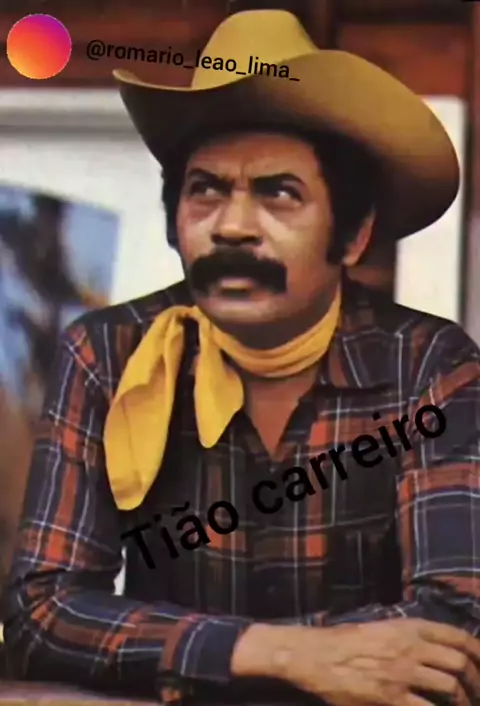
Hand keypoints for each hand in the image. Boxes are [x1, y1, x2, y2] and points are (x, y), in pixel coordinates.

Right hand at [231, 619, 479, 705]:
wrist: (317, 655)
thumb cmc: (348, 641)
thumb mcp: (383, 627)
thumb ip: (411, 636)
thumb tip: (441, 651)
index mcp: (409, 627)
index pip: (458, 637)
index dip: (479, 653)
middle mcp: (409, 647)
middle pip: (459, 664)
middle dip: (476, 682)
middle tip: (477, 694)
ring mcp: (401, 673)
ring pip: (450, 687)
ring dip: (463, 702)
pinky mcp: (390, 698)